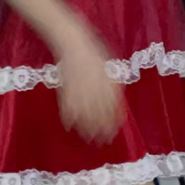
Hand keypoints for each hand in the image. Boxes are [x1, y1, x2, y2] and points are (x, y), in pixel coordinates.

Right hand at [56, 25, 125, 143]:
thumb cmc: (93, 53)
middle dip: (100, 129)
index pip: (112, 107)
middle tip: (101, 141)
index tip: (112, 132)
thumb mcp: (109, 66)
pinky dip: (68, 117)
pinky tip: (70, 125)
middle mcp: (96, 88)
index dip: (112, 121)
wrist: (73, 42)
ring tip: (87, 138)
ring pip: (84, 113)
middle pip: (99, 113)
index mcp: (108, 82)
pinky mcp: (66, 88)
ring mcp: (80, 88)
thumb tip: (118, 99)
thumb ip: (114, 83)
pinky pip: (67, 106)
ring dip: (86, 127)